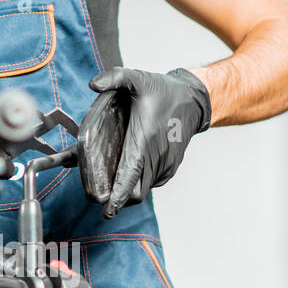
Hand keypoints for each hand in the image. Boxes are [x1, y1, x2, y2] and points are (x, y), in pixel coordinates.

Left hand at [77, 67, 211, 218]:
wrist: (194, 100)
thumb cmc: (164, 91)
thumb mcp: (137, 78)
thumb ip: (114, 77)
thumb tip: (92, 84)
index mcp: (144, 140)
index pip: (129, 175)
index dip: (118, 196)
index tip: (107, 210)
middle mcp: (156, 157)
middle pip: (133, 192)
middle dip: (116, 198)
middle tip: (99, 193)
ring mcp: (165, 165)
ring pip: (142, 189)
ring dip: (127, 189)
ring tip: (111, 179)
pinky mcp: (169, 168)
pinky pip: (151, 182)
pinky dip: (139, 181)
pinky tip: (130, 167)